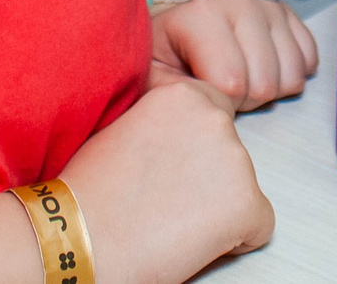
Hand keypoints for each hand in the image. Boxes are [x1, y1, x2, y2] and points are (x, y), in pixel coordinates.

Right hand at [64, 68, 272, 283]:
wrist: (77, 241)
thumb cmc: (88, 197)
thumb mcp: (122, 128)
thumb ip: (162, 121)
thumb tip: (179, 135)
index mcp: (182, 95)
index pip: (214, 115)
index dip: (193, 151)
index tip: (169, 171)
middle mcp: (214, 118)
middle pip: (231, 152)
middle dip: (208, 178)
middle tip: (165, 202)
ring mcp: (234, 159)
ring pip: (244, 188)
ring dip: (218, 207)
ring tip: (170, 221)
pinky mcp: (246, 202)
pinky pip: (260, 226)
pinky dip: (236, 240)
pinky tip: (192, 242)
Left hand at [150, 0, 317, 109]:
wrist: (178, 26)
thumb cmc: (165, 56)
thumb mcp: (153, 77)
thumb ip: (175, 94)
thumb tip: (210, 104)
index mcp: (201, 15)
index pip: (231, 84)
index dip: (219, 103)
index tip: (203, 92)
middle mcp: (239, 2)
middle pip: (265, 84)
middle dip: (244, 100)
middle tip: (222, 89)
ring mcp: (267, 5)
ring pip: (292, 75)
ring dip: (268, 90)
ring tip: (242, 80)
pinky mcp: (287, 12)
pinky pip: (309, 59)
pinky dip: (290, 74)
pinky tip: (264, 70)